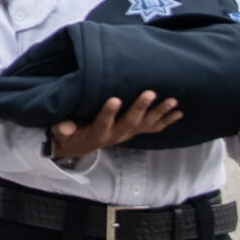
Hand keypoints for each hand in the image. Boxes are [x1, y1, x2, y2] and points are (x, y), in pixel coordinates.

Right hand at [47, 91, 180, 157]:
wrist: (80, 146)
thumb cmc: (69, 135)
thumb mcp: (60, 133)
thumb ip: (62, 130)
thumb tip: (64, 127)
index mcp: (97, 133)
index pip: (103, 123)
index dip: (108, 113)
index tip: (114, 99)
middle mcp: (116, 135)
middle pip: (130, 123)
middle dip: (140, 108)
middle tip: (150, 93)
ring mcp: (127, 134)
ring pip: (146, 124)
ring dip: (160, 113)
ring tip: (173, 101)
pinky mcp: (134, 131)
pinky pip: (152, 127)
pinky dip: (166, 120)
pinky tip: (178, 112)